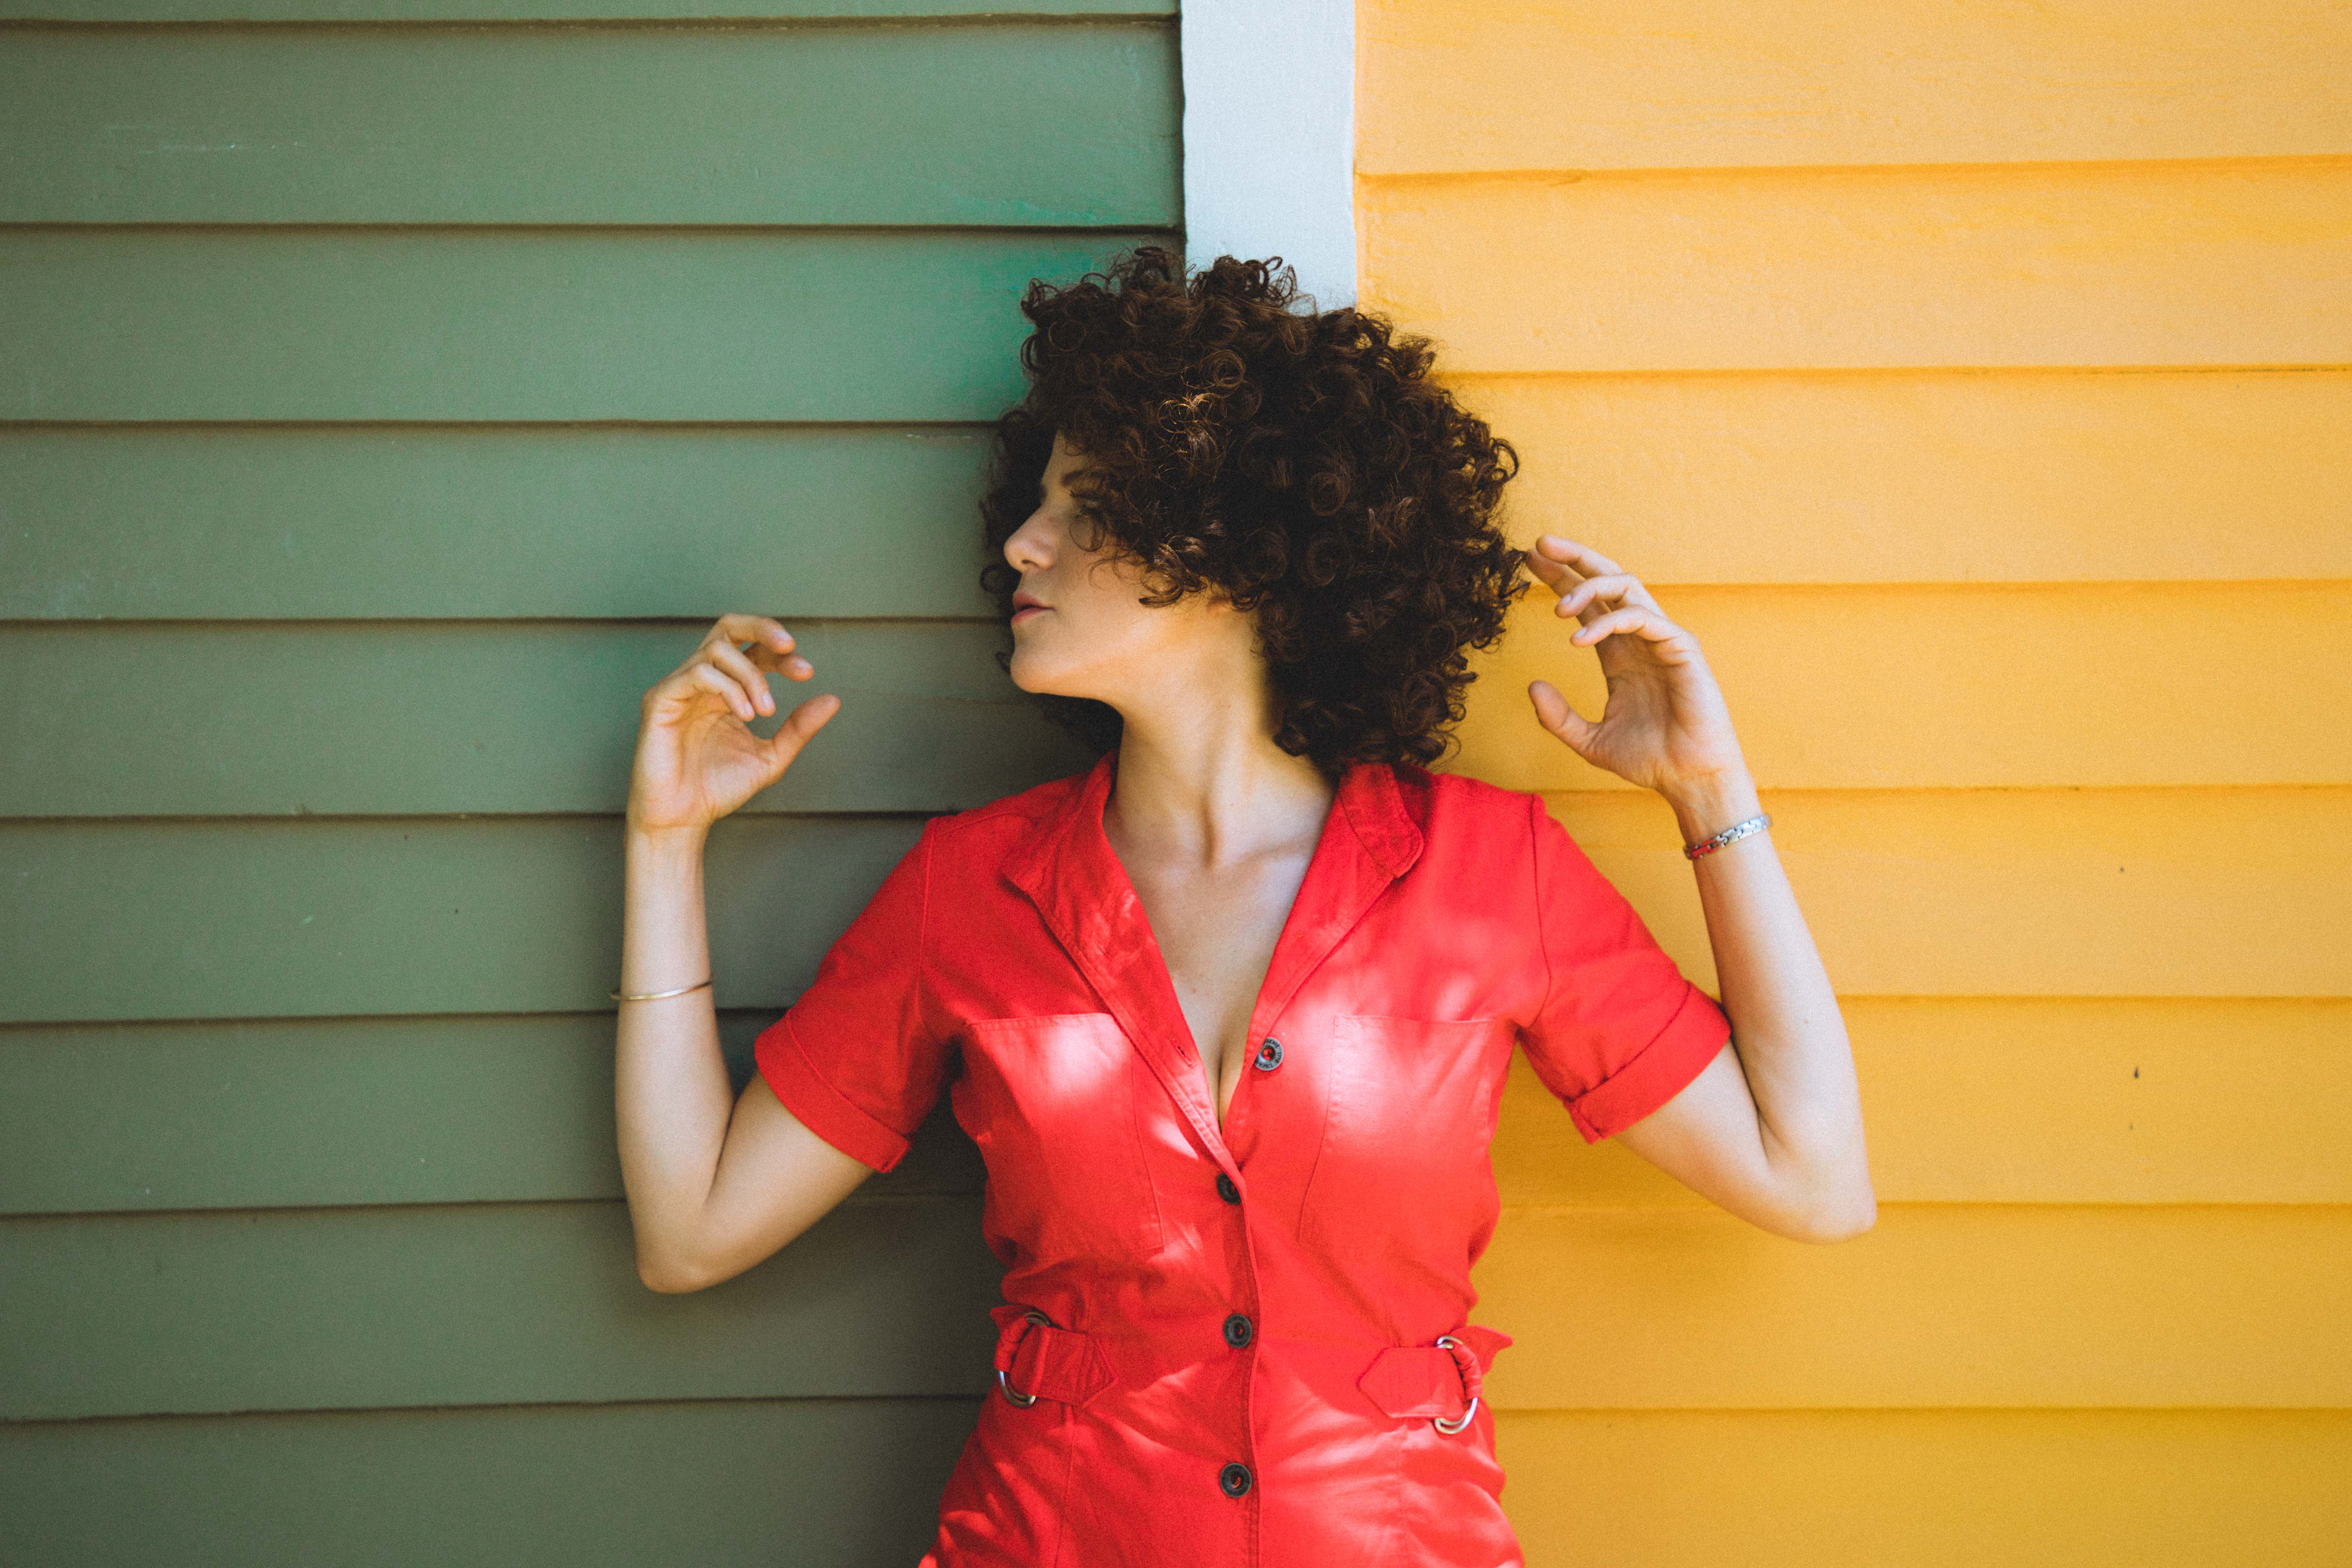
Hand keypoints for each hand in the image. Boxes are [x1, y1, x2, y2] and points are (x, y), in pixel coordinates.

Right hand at [626, 614, 838, 838]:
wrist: (682, 819)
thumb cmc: (717, 788)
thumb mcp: (770, 757)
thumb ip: (798, 729)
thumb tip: (833, 700)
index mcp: (725, 690)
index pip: (754, 650)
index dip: (781, 653)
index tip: (807, 672)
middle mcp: (701, 681)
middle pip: (728, 627)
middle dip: (763, 628)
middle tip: (789, 649)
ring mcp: (679, 687)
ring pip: (717, 649)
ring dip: (751, 675)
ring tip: (765, 711)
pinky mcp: (660, 700)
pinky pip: (697, 673)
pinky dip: (728, 688)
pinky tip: (746, 715)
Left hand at [1519, 536, 1750, 807]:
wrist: (1689, 780)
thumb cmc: (1649, 759)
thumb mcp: (1589, 740)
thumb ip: (1557, 717)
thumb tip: (1531, 685)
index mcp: (1619, 654)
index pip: (1588, 604)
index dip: (1560, 579)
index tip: (1527, 562)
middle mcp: (1639, 639)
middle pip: (1606, 582)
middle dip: (1574, 559)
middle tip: (1538, 544)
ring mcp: (1661, 639)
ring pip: (1627, 587)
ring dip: (1588, 587)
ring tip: (1557, 607)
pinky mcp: (1681, 648)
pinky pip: (1642, 618)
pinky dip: (1609, 622)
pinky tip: (1578, 637)